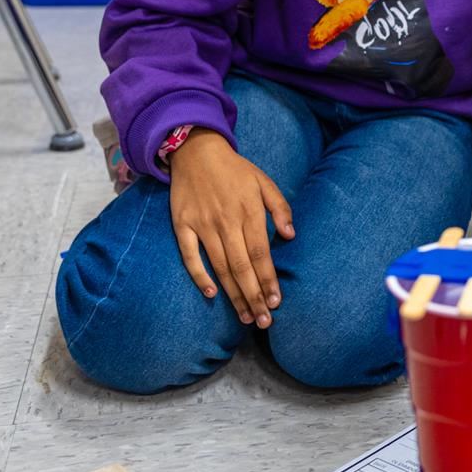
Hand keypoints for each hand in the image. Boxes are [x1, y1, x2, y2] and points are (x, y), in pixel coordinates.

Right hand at [169, 130, 294, 327]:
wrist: (195, 151)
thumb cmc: (235, 170)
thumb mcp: (264, 181)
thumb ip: (279, 208)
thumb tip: (290, 235)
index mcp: (248, 211)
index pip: (261, 254)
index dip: (268, 280)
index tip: (276, 302)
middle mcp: (226, 220)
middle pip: (242, 266)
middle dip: (254, 296)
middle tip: (263, 321)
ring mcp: (202, 224)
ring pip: (220, 266)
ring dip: (233, 294)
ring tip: (245, 316)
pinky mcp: (181, 225)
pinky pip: (190, 255)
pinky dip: (199, 276)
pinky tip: (211, 294)